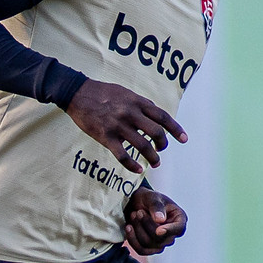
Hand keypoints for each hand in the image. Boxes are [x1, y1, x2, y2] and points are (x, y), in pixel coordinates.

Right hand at [64, 79, 186, 173]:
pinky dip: (132, 165)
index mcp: (137, 102)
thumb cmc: (103, 93)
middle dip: (163, 144)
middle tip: (161, 150)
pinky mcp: (106, 136)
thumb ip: (141, 103)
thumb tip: (156, 113)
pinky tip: (138, 170)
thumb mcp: (126, 92)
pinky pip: (122, 155)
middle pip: (156, 133)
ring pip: (142, 146)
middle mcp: (130, 113)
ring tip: (155, 162)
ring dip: (152, 157)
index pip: (162, 117)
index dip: (176, 129)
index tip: (184, 139)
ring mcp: (118, 126)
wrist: (78, 94)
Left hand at [123, 186, 186, 254]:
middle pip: (160, 238)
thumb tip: (160, 220)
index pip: (179, 228)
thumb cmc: (148, 199)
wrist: (136, 204)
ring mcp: (162, 243)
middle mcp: (173, 233)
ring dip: (137, 229)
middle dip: (146, 224)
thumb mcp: (152, 198)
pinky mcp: (150, 248)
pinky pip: (141, 250)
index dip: (169, 231)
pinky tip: (128, 227)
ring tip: (133, 215)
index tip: (158, 230)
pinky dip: (132, 239)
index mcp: (179, 219)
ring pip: (149, 244)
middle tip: (138, 212)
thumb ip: (156, 207)